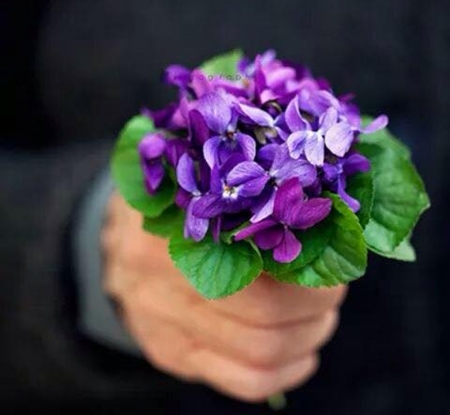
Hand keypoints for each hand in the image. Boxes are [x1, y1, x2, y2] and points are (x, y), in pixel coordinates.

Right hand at [102, 193, 346, 401]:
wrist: (115, 243)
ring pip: (260, 354)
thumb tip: (324, 217)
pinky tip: (301, 353)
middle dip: (317, 306)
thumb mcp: (202, 184)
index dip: (310, 265)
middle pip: (266, 316)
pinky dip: (286, 372)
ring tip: (319, 316)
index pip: (260, 260)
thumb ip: (251, 197)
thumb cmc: (172, 207)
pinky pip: (243, 381)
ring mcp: (164, 326)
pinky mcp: (171, 353)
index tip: (331, 254)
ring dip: (307, 337)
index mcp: (174, 225)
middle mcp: (161, 281)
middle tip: (331, 289)